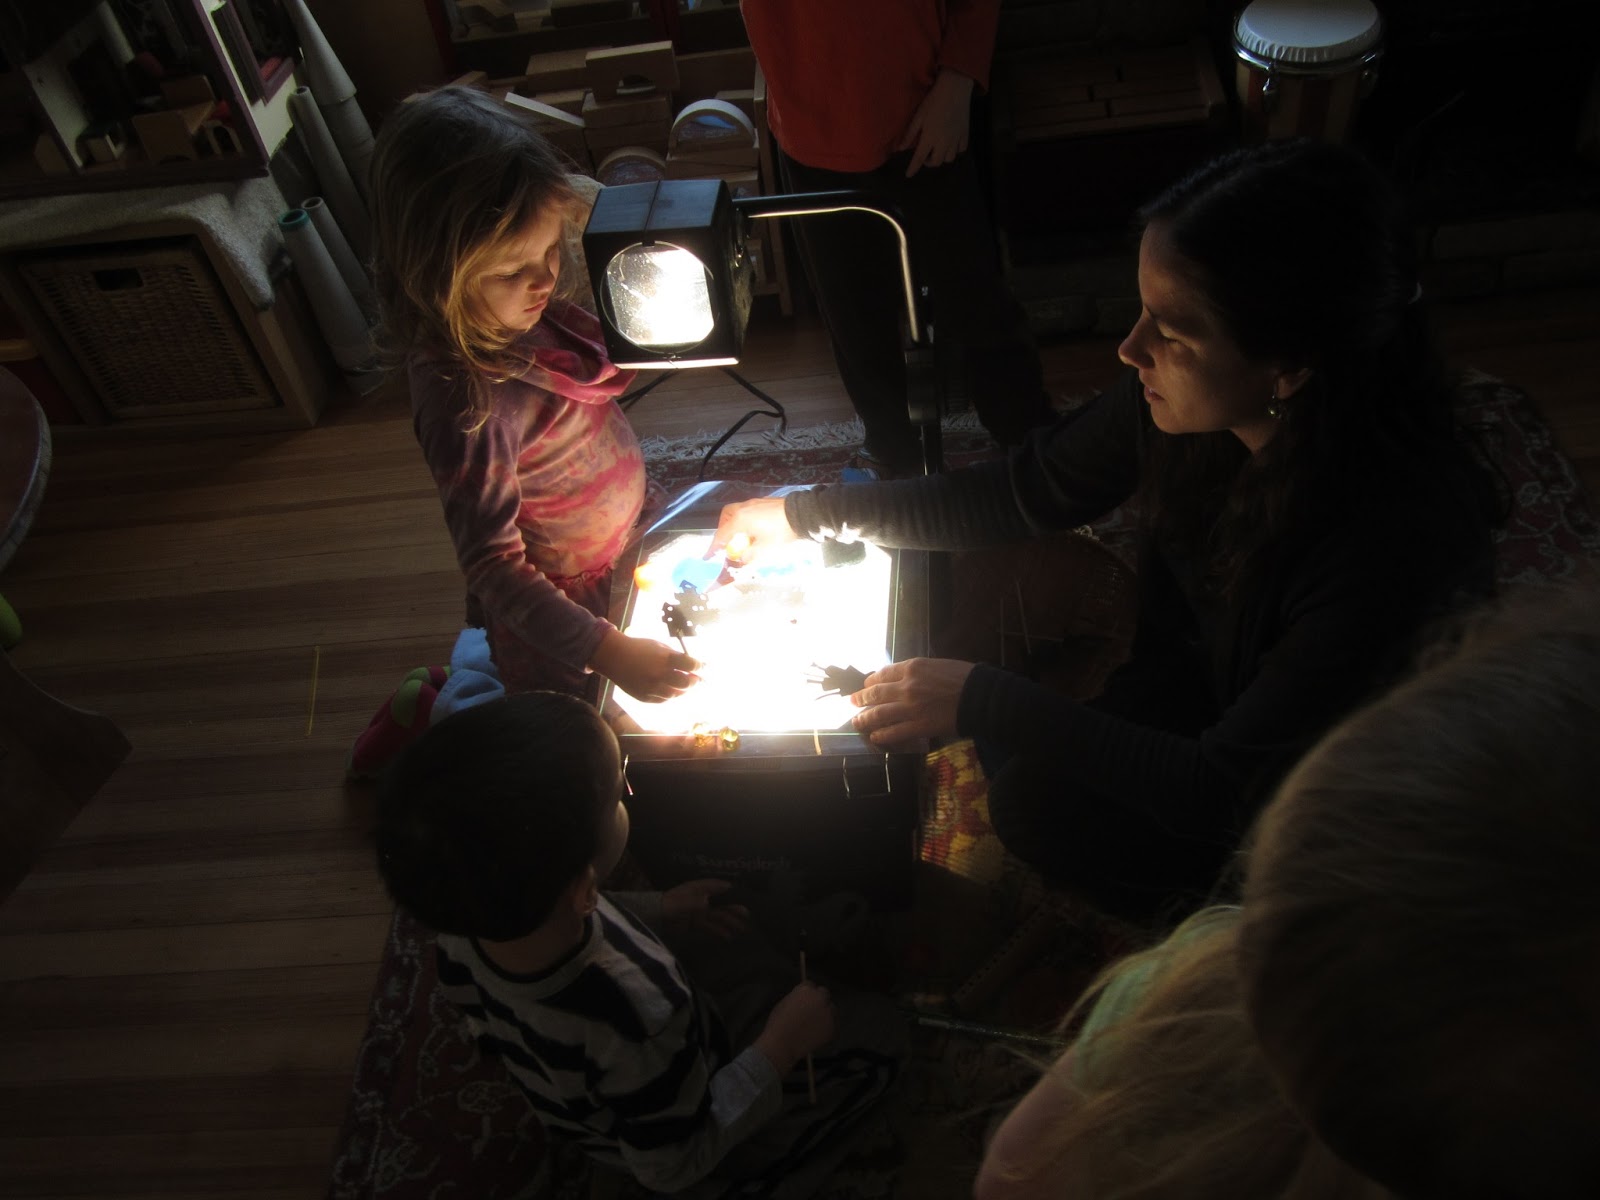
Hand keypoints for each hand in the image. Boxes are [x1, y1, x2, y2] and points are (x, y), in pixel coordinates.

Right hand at [590, 629, 699, 702]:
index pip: (691, 665)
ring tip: (683, 685)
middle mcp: (660, 675)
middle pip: (686, 683)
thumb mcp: (659, 646)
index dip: (699, 666)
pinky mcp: (645, 697)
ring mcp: (652, 688)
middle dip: (694, 681)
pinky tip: (670, 689)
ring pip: (676, 694)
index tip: (702, 667)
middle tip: (695, 679)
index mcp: (665, 659)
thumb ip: (676, 656)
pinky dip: (670, 695)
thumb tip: (692, 665)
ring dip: (682, 690)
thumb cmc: (639, 648)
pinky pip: (663, 700)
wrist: (614, 657)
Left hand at [662, 878, 749, 939]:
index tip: (746, 896)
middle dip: (734, 909)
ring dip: (730, 922)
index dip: (732, 891)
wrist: (656, 918)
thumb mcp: (686, 902)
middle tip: (749, 915)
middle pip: (721, 903)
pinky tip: (729, 937)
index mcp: (700, 888)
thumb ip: (699, 903)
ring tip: (743, 929)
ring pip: (718, 916)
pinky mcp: (696, 924)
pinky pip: (710, 927)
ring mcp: (699, 911)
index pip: (720, 887)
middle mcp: (702, 898)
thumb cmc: (672, 904)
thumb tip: (709, 904)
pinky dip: (719, 931)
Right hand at [706, 497, 796, 558]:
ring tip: (740, 535)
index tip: (708, 556)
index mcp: (739, 520)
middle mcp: (743, 508)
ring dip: (734, 523)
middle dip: (723, 529)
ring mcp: (754, 503)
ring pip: (736, 511)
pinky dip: (744, 519)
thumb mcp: (764, 550)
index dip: (714, 547)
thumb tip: (741, 559)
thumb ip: (749, 556)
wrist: (802, 514)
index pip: (722, 535)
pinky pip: (747, 510)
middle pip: (726, 516)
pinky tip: (754, 528)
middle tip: (727, 541)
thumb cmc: (781, 533)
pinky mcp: (763, 502)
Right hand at [755, 981, 835, 1073]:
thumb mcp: (786, 1002)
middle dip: (819, 1001)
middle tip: (811, 1012)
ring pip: (831, 1009)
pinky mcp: (833, 1027)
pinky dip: (826, 1028)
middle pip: (824, 994)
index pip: (811, 986)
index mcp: (807, 989)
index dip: (806, 995)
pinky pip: (832, 1025)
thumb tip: (806, 999)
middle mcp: (821, 997)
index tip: (803, 1002)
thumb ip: (799, 997)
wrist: (781, 1044)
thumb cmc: (778, 1023)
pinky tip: (815, 1035)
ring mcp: (829, 1013)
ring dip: (825, 1014)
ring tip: (812, 1026)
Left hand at [850, 657, 974, 744]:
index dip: (871, 681)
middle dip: (861, 698)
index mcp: (912, 667)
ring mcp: (910, 708)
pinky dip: (881, 735)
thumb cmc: (965, 677)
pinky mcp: (918, 726)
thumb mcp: (937, 664)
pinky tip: (874, 737)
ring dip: (864, 718)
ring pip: (879, 714)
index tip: (866, 685)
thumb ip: (919, 672)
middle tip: (853, 702)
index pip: (883, 674)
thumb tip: (905, 679)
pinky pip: (894, 732)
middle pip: (875, 693)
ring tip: (856, 722)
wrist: (980, 696)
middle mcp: (906, 686)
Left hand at [898, 69, 973, 176]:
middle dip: (929, 162)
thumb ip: (910, 134)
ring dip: (941, 157)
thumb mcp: (918, 116)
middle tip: (925, 154)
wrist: (955, 88)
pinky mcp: (965, 134)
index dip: (913, 168)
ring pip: (949, 158)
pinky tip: (951, 144)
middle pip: (936, 162)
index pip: (919, 158)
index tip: (909, 175)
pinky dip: (955, 150)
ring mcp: (955, 139)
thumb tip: (900, 148)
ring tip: (937, 149)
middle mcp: (943, 142)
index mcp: (929, 138)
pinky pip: (961, 149)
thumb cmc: (934, 100)